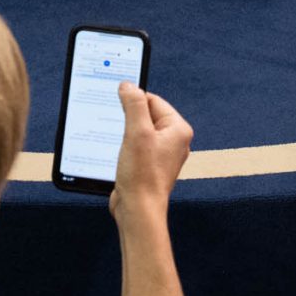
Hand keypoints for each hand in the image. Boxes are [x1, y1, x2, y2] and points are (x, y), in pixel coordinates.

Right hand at [109, 81, 193, 221]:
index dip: (133, 101)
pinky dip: (125, 147)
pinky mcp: (150, 165)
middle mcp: (174, 141)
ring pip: (139, 131)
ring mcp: (162, 154)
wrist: (138, 210)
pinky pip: (136, 146)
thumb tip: (128, 85)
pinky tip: (119, 155)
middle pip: (146, 115)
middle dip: (129, 120)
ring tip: (121, 146)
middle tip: (118, 127)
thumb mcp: (136, 132)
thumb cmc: (142, 175)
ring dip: (126, 134)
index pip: (153, 100)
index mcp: (178, 129)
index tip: (117, 102)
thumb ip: (133, 104)